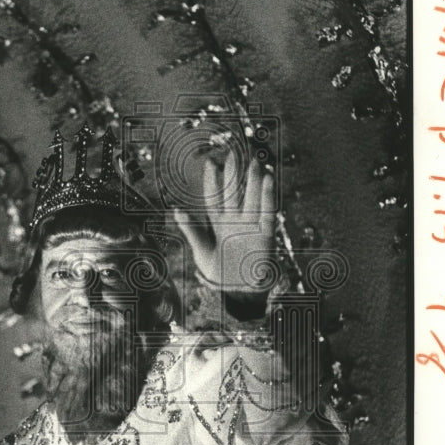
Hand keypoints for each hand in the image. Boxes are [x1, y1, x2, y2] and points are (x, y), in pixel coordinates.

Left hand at [174, 152, 275, 296]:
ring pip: (252, 198)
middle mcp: (235, 219)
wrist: (236, 291)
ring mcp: (250, 225)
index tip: (210, 162)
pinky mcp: (265, 234)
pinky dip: (268, 196)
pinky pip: (267, 212)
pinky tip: (268, 180)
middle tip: (234, 153)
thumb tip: (175, 209)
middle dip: (234, 174)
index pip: (215, 196)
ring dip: (253, 181)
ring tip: (254, 162)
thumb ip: (191, 230)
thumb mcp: (201, 250)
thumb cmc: (217, 270)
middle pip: (235, 192)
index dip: (212, 180)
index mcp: (218, 222)